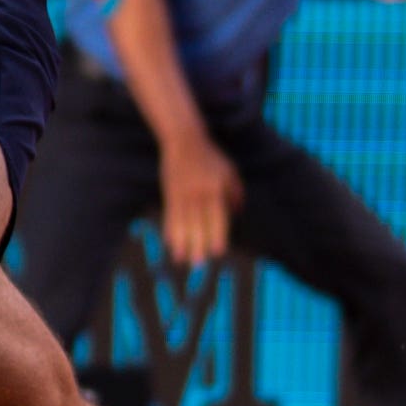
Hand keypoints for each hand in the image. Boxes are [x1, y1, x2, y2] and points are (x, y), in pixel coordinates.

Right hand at [158, 132, 241, 268]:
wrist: (184, 141)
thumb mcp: (229, 171)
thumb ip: (235, 193)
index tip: (217, 252)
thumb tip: (236, 214)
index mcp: (215, 190)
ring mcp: (182, 194)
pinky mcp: (170, 194)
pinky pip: (170, 216)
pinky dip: (170, 230)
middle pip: (198, 224)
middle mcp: (198, 194)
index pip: (217, 217)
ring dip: (182, 243)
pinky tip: (170, 243)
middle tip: (198, 264)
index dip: (217, 235)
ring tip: (180, 259)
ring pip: (182, 223)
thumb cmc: (211, 157)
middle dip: (198, 245)